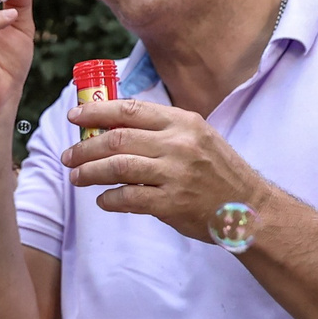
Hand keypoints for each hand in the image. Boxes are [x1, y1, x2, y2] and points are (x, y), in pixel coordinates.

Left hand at [63, 96, 273, 242]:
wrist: (248, 208)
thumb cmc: (219, 172)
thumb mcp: (199, 137)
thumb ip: (163, 130)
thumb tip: (115, 126)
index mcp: (184, 122)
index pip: (131, 110)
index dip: (97, 112)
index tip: (74, 117)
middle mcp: (179, 144)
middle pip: (117, 138)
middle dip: (85, 147)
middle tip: (68, 156)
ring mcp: (175, 174)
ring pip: (117, 166)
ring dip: (89, 172)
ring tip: (76, 177)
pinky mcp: (171, 203)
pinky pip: (128, 198)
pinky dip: (109, 199)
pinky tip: (103, 200)